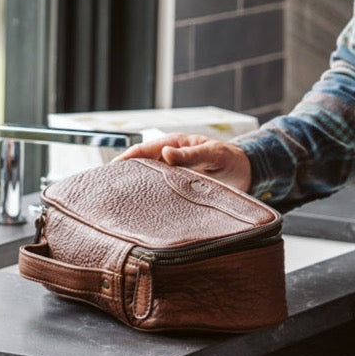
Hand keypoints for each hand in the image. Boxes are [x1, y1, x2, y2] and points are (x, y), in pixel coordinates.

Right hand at [116, 134, 251, 192]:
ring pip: (148, 181)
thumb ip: (191, 154)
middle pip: (140, 166)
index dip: (126, 159)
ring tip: (120, 202)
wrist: (246, 172)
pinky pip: (160, 193)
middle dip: (125, 175)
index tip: (111, 170)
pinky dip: (151, 199)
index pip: (143, 150)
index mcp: (173, 144)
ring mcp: (172, 175)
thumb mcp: (213, 153)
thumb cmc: (229, 158)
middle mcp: (169, 159)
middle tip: (108, 189)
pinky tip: (143, 211)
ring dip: (137, 188)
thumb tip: (166, 153)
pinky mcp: (178, 189)